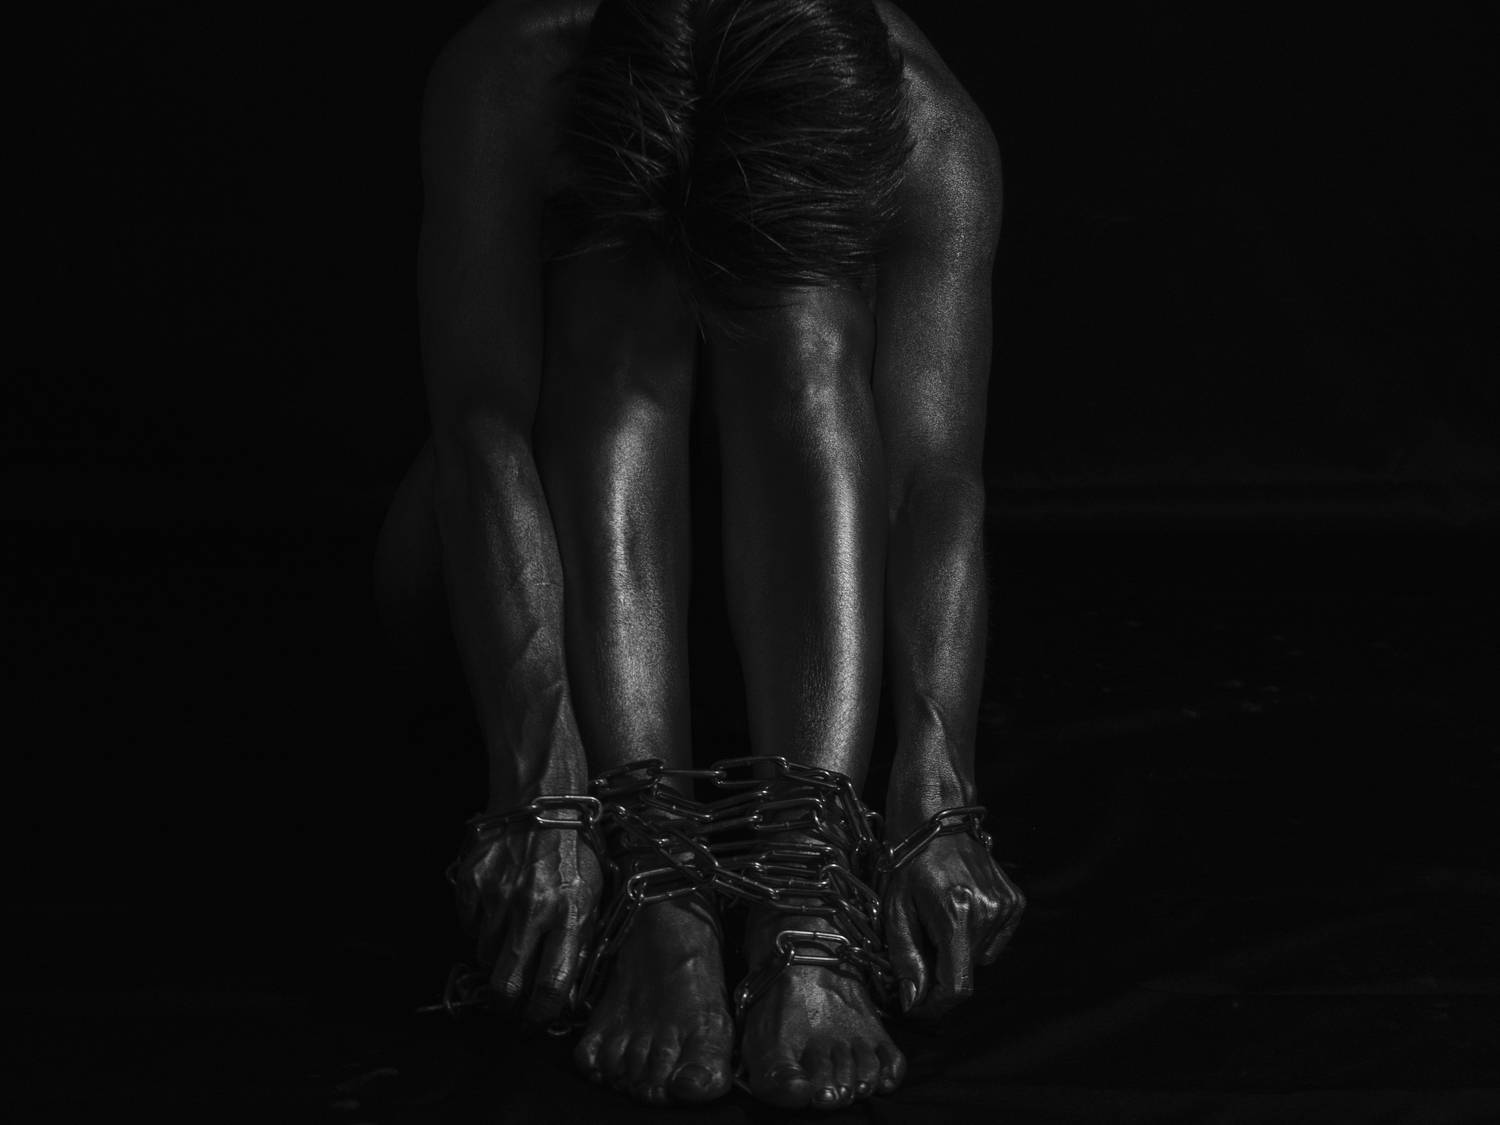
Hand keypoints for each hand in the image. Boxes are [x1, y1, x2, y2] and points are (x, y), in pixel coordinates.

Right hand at [452, 824, 605, 1024]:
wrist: (538, 802)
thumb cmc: (573, 849)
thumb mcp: (594, 892)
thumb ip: (582, 940)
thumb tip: (569, 989)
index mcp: (569, 912)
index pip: (551, 984)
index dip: (541, 1012)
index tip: (538, 1018)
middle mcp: (532, 907)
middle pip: (506, 984)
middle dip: (506, 1003)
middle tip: (510, 1001)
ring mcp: (497, 895)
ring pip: (484, 955)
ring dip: (496, 955)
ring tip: (511, 931)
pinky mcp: (471, 882)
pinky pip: (467, 925)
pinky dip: (479, 925)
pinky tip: (496, 906)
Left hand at [882, 832, 1023, 1018]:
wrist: (937, 823)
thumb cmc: (909, 865)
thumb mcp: (896, 911)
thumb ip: (906, 959)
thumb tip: (914, 1002)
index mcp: (956, 915)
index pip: (958, 986)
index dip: (937, 1005)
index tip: (919, 1006)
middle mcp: (988, 912)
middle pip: (967, 972)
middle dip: (942, 971)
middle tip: (921, 944)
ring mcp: (1006, 906)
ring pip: (981, 958)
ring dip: (959, 952)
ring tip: (939, 919)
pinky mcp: (1015, 902)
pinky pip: (995, 940)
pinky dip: (977, 936)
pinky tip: (960, 909)